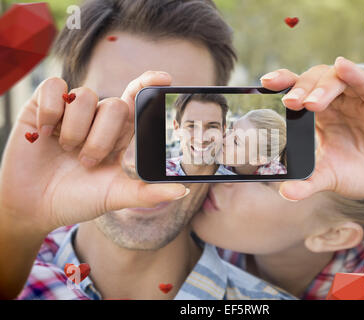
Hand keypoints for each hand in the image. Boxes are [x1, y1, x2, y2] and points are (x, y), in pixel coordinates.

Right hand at [0, 71, 187, 234]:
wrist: (34, 207)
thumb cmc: (78, 199)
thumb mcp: (115, 196)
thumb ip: (147, 193)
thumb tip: (182, 190)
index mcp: (120, 134)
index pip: (138, 99)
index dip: (149, 84)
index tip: (165, 79)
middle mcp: (99, 118)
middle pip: (115, 105)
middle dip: (101, 138)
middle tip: (87, 162)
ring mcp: (72, 111)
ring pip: (86, 96)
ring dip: (76, 131)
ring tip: (66, 151)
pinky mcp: (43, 106)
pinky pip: (56, 88)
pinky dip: (52, 111)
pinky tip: (45, 133)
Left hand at [261, 57, 363, 201]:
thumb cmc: (357, 172)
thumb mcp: (328, 178)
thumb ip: (307, 183)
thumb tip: (284, 192)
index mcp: (319, 115)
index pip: (298, 91)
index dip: (283, 82)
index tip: (265, 83)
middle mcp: (336, 102)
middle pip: (314, 80)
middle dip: (300, 88)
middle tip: (290, 103)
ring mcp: (358, 100)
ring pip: (336, 79)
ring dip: (321, 87)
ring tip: (310, 104)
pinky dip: (355, 74)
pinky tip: (343, 67)